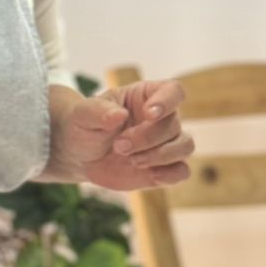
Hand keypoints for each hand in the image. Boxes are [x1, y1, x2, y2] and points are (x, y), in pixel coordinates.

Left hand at [53, 80, 192, 192]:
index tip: (149, 114)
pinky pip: (181, 171)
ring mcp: (165, 143)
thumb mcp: (84, 114)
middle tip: (119, 146)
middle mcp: (162, 118)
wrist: (80, 154)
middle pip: (174, 124)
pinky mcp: (163, 167)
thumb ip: (98, 111)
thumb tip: (119, 115)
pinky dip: (171, 175)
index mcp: (146, 96)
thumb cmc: (84, 125)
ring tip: (132, 161)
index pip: (173, 91)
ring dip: (161, 155)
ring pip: (185, 146)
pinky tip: (151, 175)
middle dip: (147, 138)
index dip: (167, 102)